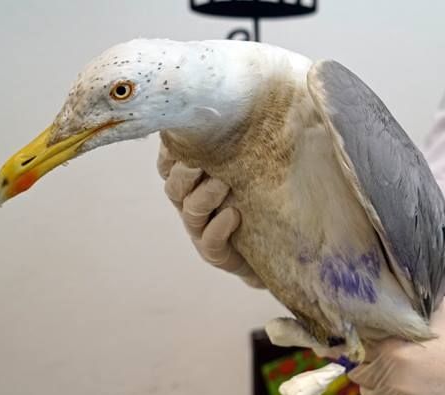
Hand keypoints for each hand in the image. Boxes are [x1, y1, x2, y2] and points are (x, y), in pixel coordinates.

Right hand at [157, 141, 264, 287]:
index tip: (183, 134)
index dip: (169, 151)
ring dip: (204, 195)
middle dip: (184, 173)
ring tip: (224, 184)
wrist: (276, 243)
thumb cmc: (259, 192)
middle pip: (173, 186)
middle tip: (201, 162)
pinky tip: (234, 215)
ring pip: (190, 210)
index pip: (168, 163)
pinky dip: (218, 227)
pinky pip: (208, 241)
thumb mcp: (249, 161)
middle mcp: (190, 202)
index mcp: (192, 179)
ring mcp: (201, 228)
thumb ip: (241, 137)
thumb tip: (248, 92)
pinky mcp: (215, 252)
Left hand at [348, 298, 444, 394]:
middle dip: (371, 364)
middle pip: (360, 373)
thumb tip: (378, 304)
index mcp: (394, 350)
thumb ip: (402, 311)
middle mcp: (394, 380)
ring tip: (404, 375)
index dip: (365, 344)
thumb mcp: (434, 312)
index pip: (357, 349)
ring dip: (380, 385)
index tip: (372, 343)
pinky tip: (410, 392)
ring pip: (370, 394)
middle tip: (391, 359)